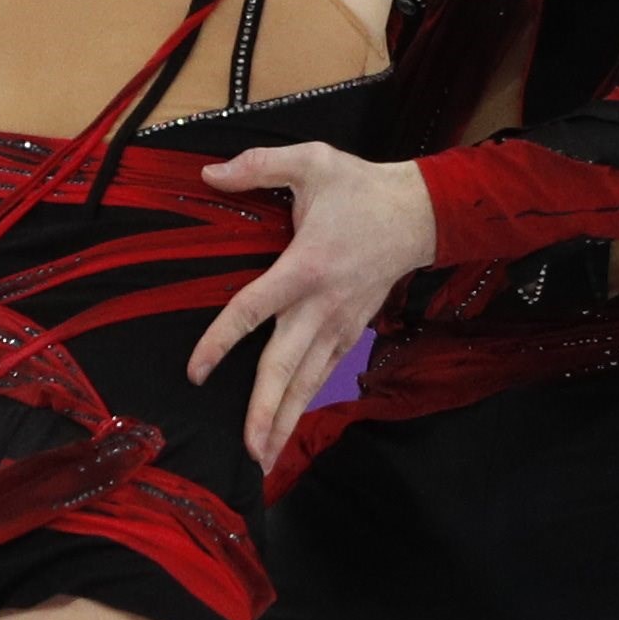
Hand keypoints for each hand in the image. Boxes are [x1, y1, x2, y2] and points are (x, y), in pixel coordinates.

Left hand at [188, 146, 436, 472]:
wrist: (421, 213)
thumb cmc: (361, 187)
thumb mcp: (311, 161)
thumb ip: (257, 165)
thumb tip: (208, 173)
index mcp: (305, 266)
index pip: (254, 310)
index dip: (221, 342)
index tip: (197, 372)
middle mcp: (322, 305)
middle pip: (286, 366)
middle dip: (266, 411)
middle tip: (248, 449)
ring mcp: (340, 324)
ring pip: (308, 381)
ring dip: (286, 421)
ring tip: (265, 458)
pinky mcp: (352, 331)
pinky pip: (324, 373)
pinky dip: (305, 403)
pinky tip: (288, 429)